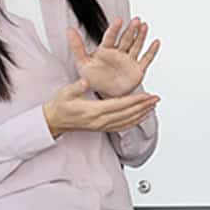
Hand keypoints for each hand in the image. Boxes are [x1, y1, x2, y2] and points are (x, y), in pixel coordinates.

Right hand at [42, 79, 158, 137]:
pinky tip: (141, 117)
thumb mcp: (65, 92)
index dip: (134, 101)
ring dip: (141, 114)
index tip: (146, 96)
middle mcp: (100, 121)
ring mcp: (102, 126)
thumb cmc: (60, 105)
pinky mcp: (102, 128)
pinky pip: (122, 127)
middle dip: (143, 106)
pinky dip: (134, 121)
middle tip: (156, 99)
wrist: (54, 121)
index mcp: (93, 111)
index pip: (119, 106)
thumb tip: (86, 81)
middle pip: (127, 114)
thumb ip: (77, 87)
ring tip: (153, 106)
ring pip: (126, 121)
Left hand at [69, 17, 160, 98]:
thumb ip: (76, 46)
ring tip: (145, 26)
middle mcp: (118, 53)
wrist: (103, 95)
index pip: (110, 37)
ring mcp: (129, 61)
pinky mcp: (137, 70)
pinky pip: (146, 59)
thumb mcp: (82, 63)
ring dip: (141, 36)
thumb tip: (68, 30)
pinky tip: (156, 42)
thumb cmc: (93, 79)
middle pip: (126, 39)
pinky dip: (151, 51)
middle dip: (131, 30)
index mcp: (105, 51)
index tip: (119, 20)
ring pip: (136, 46)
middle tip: (136, 20)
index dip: (115, 29)